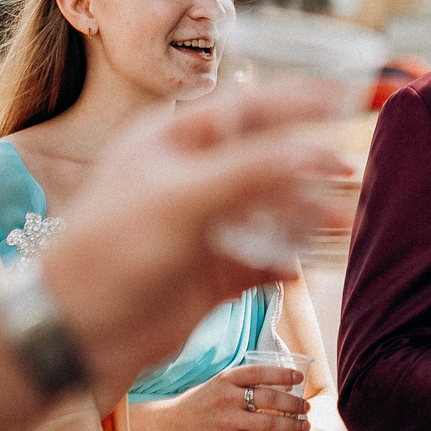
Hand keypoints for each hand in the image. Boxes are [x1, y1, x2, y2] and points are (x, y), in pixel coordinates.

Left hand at [42, 89, 355, 393]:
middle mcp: (192, 179)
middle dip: (312, 165)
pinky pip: (267, 258)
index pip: (248, 109)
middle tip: (352, 171)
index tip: (347, 97)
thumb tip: (313, 150)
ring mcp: (205, 226)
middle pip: (267, 158)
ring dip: (309, 213)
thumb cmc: (112, 251)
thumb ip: (249, 171)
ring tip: (346, 220)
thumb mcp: (181, 199)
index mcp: (174, 143)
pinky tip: (311, 262)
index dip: (299, 101)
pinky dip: (292, 258)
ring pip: (273, 210)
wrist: (78, 333)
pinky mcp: (215, 272)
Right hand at [134, 363, 309, 430]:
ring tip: (304, 426)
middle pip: (270, 399)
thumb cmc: (201, 403)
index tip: (299, 378)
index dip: (283, 374)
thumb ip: (244, 383)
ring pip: (268, 423)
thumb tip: (280, 384)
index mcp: (226, 378)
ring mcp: (226, 420)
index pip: (260, 372)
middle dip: (294, 404)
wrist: (171, 425)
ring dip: (292, 425)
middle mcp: (227, 397)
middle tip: (306, 408)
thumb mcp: (219, 384)